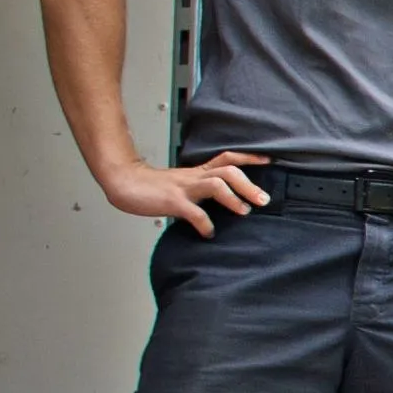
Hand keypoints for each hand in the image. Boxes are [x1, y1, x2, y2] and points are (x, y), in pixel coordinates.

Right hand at [94, 151, 269, 233]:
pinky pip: (194, 212)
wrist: (123, 182)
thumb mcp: (183, 184)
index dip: (249, 159)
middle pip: (228, 171)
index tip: (269, 161)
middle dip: (249, 185)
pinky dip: (206, 224)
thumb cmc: (153, 187)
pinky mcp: (172, 202)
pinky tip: (209, 233)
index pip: (227, 159)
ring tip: (244, 212)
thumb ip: (202, 190)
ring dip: (234, 198)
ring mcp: (183, 188)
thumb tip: (224, 202)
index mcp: (197, 172)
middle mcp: (194, 177)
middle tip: (264, 200)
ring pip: (216, 185)